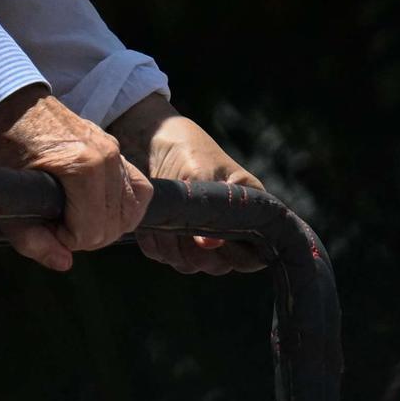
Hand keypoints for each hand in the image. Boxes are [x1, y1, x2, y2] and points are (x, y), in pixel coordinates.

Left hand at [0, 86, 152, 270]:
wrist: (11, 107)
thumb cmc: (5, 147)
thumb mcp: (7, 196)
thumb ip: (29, 237)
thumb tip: (64, 263)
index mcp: (82, 168)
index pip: (91, 232)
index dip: (67, 240)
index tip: (45, 225)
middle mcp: (107, 159)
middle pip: (113, 226)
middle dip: (85, 236)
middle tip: (57, 224)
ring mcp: (116, 152)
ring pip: (131, 213)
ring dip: (105, 225)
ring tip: (76, 218)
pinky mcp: (118, 150)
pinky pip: (139, 191)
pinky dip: (125, 209)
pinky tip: (101, 211)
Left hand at [112, 95, 269, 275]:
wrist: (151, 135)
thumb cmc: (188, 149)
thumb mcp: (200, 174)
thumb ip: (209, 210)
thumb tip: (211, 247)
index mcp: (247, 214)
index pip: (251, 257)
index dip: (235, 258)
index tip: (213, 244)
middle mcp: (224, 229)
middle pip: (216, 265)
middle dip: (197, 255)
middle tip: (179, 232)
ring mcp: (195, 233)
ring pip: (188, 263)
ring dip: (171, 250)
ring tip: (162, 224)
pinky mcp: (169, 231)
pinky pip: (161, 253)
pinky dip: (153, 243)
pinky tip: (148, 225)